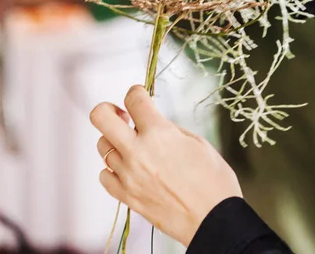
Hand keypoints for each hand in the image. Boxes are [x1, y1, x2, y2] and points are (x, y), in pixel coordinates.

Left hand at [90, 85, 241, 246]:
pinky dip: (113, 169)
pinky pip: (104, 175)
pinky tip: (129, 169)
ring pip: (101, 146)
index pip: (133, 98)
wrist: (214, 222)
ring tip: (132, 146)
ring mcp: (128, 175)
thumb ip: (169, 128)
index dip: (136, 92)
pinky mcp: (126, 197)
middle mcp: (138, 152)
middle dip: (108, 109)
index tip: (139, 96)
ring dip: (115, 141)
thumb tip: (153, 121)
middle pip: (100, 117)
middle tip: (123, 116)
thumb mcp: (197, 143)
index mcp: (159, 133)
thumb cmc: (214, 182)